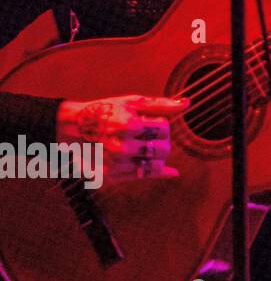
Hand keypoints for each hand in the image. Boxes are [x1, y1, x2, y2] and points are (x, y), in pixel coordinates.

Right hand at [56, 94, 187, 186]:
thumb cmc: (106, 111)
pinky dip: (157, 171)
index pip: (164, 128)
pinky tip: (168, 170)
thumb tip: (188, 104)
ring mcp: (115, 165)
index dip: (162, 125)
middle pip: (163, 149)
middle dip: (162, 141)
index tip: (152, 123)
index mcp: (127, 126)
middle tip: (149, 137)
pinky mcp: (110, 177)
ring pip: (156, 165)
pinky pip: (144, 177)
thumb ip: (161, 104)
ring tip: (146, 147)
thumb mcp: (131, 103)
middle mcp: (120, 147)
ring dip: (157, 156)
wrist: (72, 128)